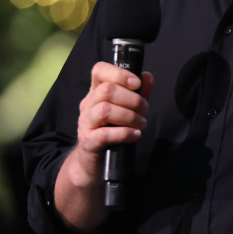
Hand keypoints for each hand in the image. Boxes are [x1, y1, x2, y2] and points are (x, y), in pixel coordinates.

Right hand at [69, 62, 154, 187]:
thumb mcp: (126, 110)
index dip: (119, 73)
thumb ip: (137, 93)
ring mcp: (85, 123)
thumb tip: (147, 76)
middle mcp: (88, 105)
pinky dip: (124, 133)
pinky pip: (104, 134)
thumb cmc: (111, 132)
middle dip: (132, 99)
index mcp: (95, 92)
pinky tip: (135, 135)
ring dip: (129, 116)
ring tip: (142, 123)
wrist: (94, 163)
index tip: (137, 84)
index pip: (99, 70)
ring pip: (105, 110)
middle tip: (144, 110)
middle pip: (106, 90)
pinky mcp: (88, 142)